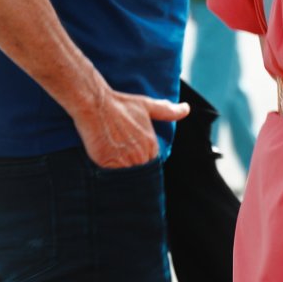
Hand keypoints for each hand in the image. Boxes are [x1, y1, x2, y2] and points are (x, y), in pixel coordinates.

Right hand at [71, 87, 190, 167]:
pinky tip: (105, 166)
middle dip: (133, 169)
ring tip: (114, 164)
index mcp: (151, 144)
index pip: (151, 164)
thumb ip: (167, 111)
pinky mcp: (106, 163)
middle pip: (140, 171)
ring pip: (126, 176)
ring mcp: (123, 160)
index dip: (143, 161)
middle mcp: (139, 154)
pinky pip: (111, 176)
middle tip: (121, 160)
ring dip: (122, 175)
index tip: (133, 157)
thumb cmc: (120, 104)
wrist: (96, 104)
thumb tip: (187, 109)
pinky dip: (109, 174)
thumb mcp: (147, 106)